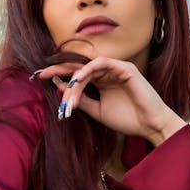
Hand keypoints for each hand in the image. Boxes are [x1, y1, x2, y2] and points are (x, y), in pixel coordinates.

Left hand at [35, 57, 185, 144]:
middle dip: (59, 69)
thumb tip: (60, 90)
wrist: (150, 126)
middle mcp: (107, 73)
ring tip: (65, 93)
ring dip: (74, 80)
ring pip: (88, 68)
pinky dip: (87, 70)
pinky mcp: (124, 68)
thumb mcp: (98, 111)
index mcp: (101, 82)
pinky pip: (101, 64)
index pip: (77, 75)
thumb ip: (81, 100)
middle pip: (79, 67)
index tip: (41, 79)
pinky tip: (77, 80)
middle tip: (40, 74)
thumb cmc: (128, 119)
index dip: (59, 76)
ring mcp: (116, 68)